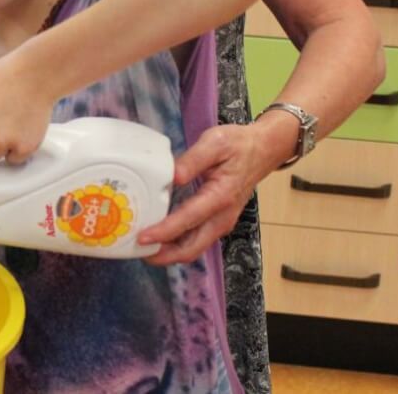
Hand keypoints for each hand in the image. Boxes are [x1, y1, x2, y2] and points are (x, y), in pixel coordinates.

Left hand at [138, 123, 270, 264]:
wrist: (262, 151)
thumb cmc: (238, 145)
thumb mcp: (214, 142)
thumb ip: (192, 160)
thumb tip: (172, 177)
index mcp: (219, 197)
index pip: (187, 221)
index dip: (164, 232)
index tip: (142, 238)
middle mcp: (222, 217)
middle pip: (191, 248)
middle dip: (163, 255)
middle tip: (135, 250)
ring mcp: (221, 223)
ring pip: (193, 248)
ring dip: (168, 253)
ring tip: (142, 248)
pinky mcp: (218, 222)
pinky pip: (196, 240)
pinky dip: (176, 244)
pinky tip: (159, 237)